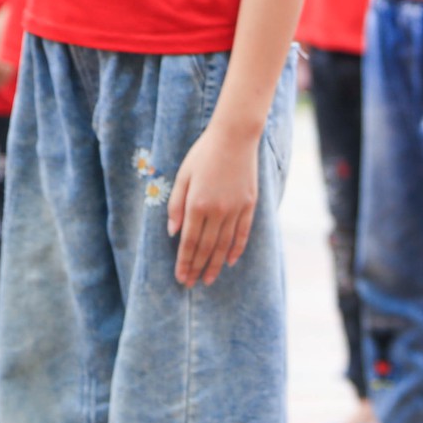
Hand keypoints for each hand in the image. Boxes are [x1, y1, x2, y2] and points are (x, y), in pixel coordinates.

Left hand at [167, 123, 259, 286]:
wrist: (234, 137)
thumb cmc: (203, 154)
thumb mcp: (182, 176)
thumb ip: (176, 206)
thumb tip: (172, 233)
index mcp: (197, 205)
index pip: (188, 242)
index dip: (184, 262)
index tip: (180, 278)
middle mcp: (217, 211)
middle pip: (206, 248)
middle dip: (197, 268)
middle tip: (192, 284)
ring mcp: (235, 209)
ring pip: (224, 244)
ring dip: (215, 264)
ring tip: (209, 279)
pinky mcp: (249, 204)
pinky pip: (243, 232)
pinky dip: (237, 248)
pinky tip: (230, 261)